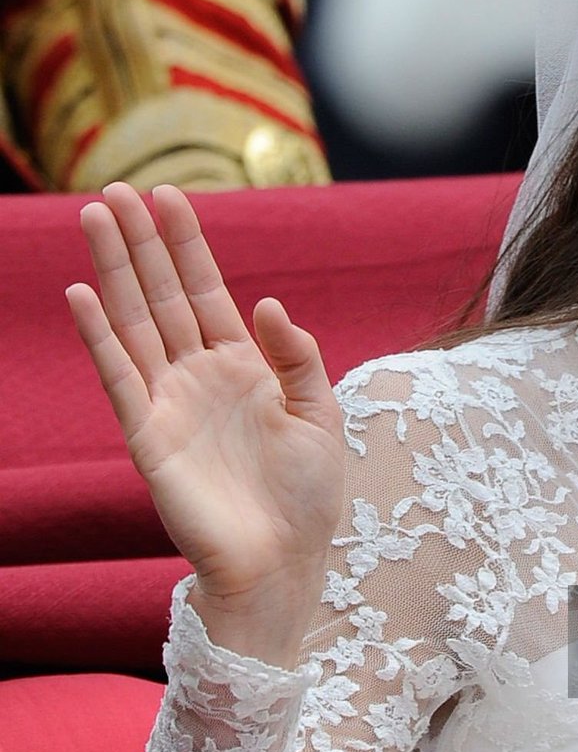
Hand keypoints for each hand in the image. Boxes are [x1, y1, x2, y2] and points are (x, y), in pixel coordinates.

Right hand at [66, 183, 344, 663]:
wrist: (284, 562)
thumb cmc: (308, 494)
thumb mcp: (321, 413)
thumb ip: (296, 356)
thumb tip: (264, 302)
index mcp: (245, 366)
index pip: (208, 291)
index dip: (188, 245)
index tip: (170, 196)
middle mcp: (202, 375)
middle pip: (164, 294)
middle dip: (142, 243)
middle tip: (117, 189)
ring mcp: (171, 401)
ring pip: (135, 321)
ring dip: (114, 270)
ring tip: (96, 218)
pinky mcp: (148, 435)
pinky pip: (118, 374)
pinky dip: (99, 334)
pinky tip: (83, 291)